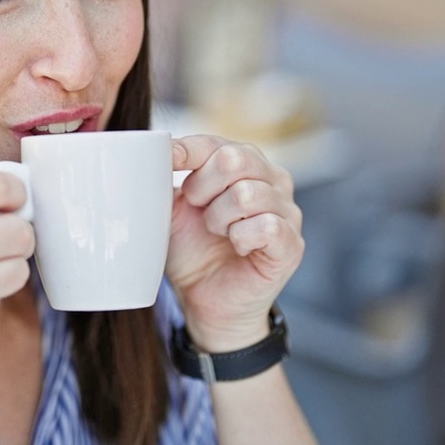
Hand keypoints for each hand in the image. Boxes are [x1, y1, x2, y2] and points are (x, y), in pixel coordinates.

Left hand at [165, 135, 303, 351]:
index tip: (169, 161)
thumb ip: (166, 177)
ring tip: (217, 232)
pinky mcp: (292, 244)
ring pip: (247, 194)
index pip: (215, 143)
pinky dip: (241, 238)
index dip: (188, 151)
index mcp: (244, 163)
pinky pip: (267, 226)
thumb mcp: (172, 208)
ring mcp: (287, 211)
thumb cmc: (192, 250)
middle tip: (197, 209)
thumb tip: (151, 150)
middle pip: (234, 159)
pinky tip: (237, 247)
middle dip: (203, 186)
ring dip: (219, 218)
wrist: (204, 301)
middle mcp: (272, 180)